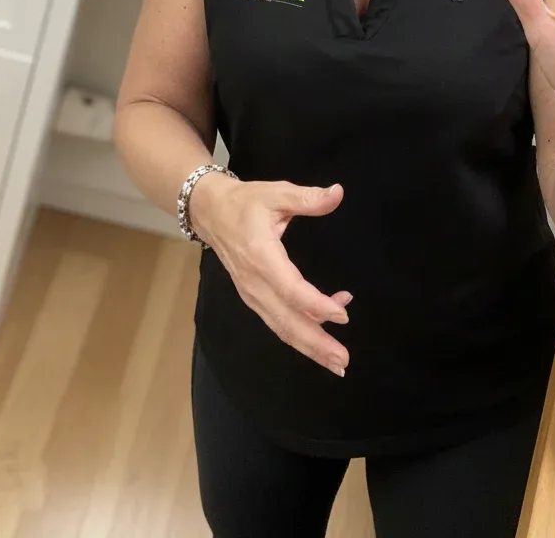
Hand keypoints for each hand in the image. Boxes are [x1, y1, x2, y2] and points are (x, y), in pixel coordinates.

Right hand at [191, 175, 350, 376]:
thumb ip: (307, 197)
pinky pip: (277, 321)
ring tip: (337, 362)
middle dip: (315, 343)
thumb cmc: (246, 202)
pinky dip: (300, 332)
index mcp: (261, 255)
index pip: (290, 289)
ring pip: (282, 327)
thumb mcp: (276, 192)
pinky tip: (324, 331)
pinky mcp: (253, 298)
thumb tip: (338, 193)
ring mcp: (252, 294)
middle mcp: (254, 282)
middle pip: (286, 320)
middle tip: (343, 361)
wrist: (211, 212)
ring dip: (309, 347)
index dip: (316, 304)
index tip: (342, 314)